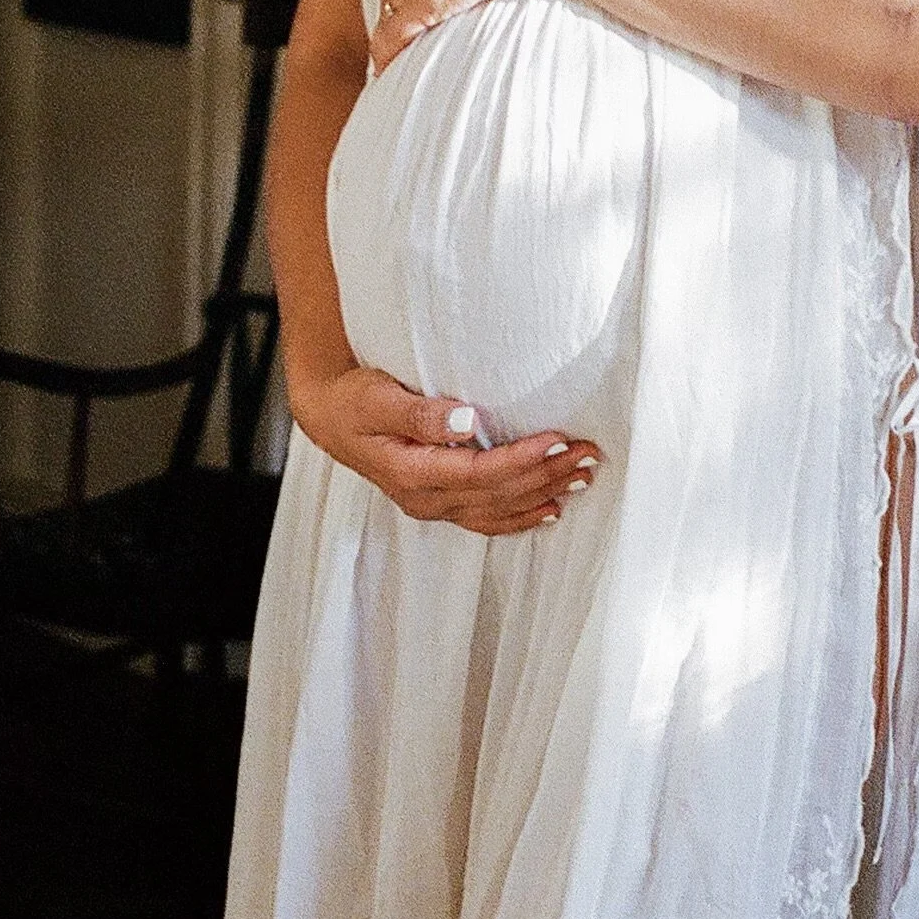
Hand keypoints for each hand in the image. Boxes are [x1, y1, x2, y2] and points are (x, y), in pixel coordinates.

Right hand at [291, 359, 600, 535]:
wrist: (330, 417)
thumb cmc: (353, 401)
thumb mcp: (376, 399)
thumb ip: (418, 414)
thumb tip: (464, 421)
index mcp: (413, 474)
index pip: (481, 472)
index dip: (522, 458)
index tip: (558, 438)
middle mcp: (427, 499)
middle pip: (499, 493)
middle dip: (547, 474)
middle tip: (588, 454)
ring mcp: (434, 506)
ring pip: (499, 510)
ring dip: (543, 494)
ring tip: (582, 477)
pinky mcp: (440, 502)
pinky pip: (487, 518)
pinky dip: (521, 516)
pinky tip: (549, 509)